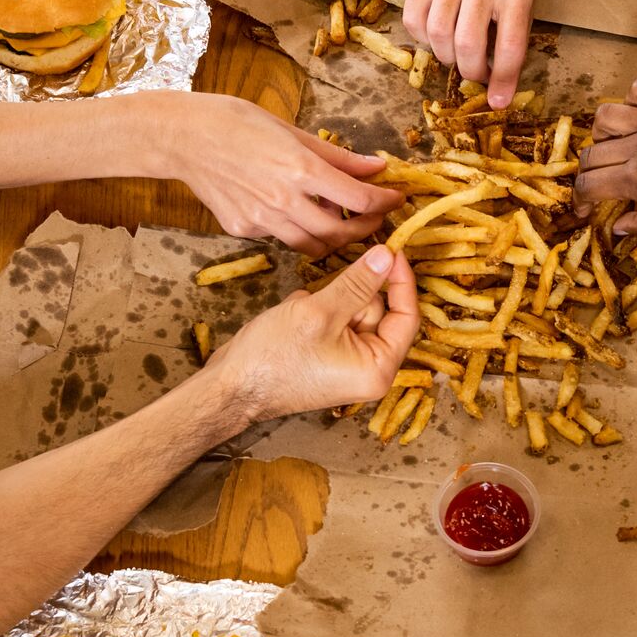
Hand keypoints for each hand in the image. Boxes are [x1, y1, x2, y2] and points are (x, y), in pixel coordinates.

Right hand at [167, 98, 404, 254]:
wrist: (183, 136)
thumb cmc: (237, 122)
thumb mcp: (292, 131)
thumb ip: (336, 156)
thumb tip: (375, 167)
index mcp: (300, 169)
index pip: (359, 200)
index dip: (385, 203)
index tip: (395, 198)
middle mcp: (283, 200)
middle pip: (340, 233)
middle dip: (365, 229)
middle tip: (374, 219)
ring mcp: (261, 220)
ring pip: (312, 245)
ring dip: (333, 238)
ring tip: (341, 223)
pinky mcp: (243, 229)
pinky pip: (281, 238)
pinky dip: (296, 231)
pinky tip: (295, 214)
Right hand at [209, 244, 418, 420]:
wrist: (229, 386)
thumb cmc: (274, 357)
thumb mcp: (320, 312)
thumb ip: (358, 282)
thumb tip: (387, 255)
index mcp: (378, 369)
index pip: (407, 316)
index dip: (400, 280)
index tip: (389, 250)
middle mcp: (368, 370)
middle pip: (378, 312)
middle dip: (349, 296)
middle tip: (321, 299)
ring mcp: (347, 364)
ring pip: (353, 312)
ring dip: (327, 302)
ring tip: (300, 314)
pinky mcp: (327, 357)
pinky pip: (334, 321)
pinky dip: (316, 312)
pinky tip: (292, 322)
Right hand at [403, 0, 536, 109]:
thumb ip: (513, 29)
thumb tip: (499, 79)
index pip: (509, 46)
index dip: (502, 81)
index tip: (497, 102)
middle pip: (468, 45)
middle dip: (471, 71)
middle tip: (474, 73)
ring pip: (438, 35)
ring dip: (446, 56)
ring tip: (455, 53)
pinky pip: (414, 19)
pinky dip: (423, 38)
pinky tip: (435, 34)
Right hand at [573, 78, 636, 234]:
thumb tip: (615, 227)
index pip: (588, 184)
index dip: (579, 199)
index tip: (586, 208)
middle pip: (592, 152)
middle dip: (589, 172)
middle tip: (602, 182)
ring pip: (606, 115)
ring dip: (603, 133)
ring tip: (617, 145)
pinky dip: (634, 99)